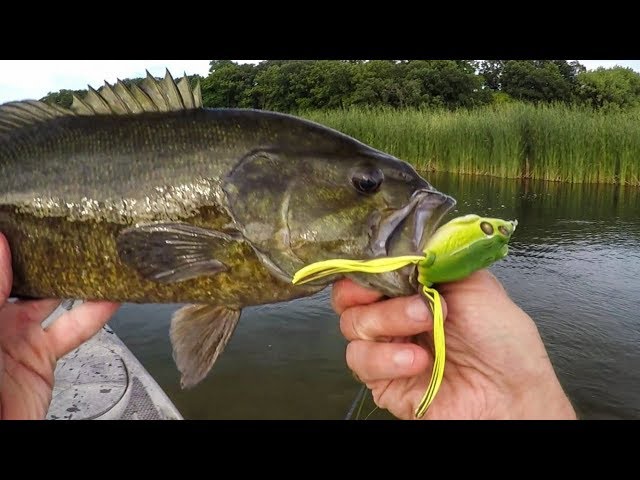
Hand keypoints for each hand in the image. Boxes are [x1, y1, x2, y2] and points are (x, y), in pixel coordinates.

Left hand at [0, 233, 119, 418]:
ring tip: (98, 255)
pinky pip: (74, 328)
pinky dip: (97, 313)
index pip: (1, 263)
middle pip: (28, 276)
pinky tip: (112, 296)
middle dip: (48, 256)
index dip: (14, 242)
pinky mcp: (43, 355)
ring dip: (78, 281)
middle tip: (72, 231)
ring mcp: (20, 335)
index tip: (32, 218)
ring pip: (56, 299)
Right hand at [333, 270, 576, 419]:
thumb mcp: (475, 282)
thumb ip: (435, 258)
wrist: (511, 395)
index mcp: (413, 288)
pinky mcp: (382, 380)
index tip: (382, 261)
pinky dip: (386, 357)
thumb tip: (405, 241)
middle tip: (405, 294)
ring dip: (387, 320)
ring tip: (425, 323)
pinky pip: (360, 360)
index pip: (371, 268)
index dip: (368, 263)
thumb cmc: (503, 341)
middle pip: (348, 294)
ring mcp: (386, 347)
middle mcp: (395, 315)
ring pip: (352, 324)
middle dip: (367, 289)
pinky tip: (419, 361)